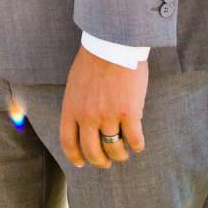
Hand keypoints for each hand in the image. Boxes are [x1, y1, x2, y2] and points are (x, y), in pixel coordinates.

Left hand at [59, 46, 148, 168]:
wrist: (112, 44)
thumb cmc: (94, 59)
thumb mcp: (75, 84)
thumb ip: (76, 104)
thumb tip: (81, 122)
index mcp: (71, 108)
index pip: (68, 141)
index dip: (75, 156)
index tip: (80, 163)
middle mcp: (87, 116)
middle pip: (92, 151)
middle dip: (100, 161)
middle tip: (106, 163)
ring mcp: (108, 116)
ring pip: (114, 148)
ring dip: (119, 155)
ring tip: (123, 154)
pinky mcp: (129, 113)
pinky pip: (134, 139)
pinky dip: (137, 146)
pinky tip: (138, 145)